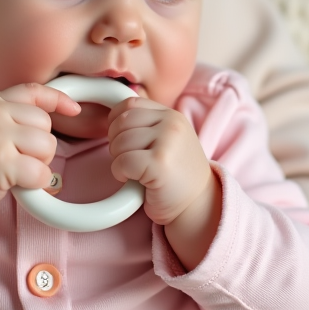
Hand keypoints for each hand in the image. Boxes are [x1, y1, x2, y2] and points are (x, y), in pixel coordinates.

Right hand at [0, 83, 79, 248]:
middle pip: (46, 125)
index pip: (33, 91)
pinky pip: (41, 172)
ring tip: (15, 171)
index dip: (58, 99)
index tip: (74, 109)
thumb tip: (52, 113)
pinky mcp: (0, 163)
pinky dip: (37, 184)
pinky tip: (18, 185)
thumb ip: (10, 115)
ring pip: (48, 147)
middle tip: (18, 160)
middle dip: (41, 146)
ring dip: (40, 164)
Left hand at [107, 98, 219, 268]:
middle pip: (121, 122)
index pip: (129, 104)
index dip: (116, 122)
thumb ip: (148, 125)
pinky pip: (122, 162)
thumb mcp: (168, 140)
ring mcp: (167, 142)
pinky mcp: (159, 164)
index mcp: (172, 115)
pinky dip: (120, 173)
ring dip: (118, 159)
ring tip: (134, 171)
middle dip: (116, 142)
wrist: (197, 205)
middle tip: (129, 160)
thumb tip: (111, 119)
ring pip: (119, 142)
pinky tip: (134, 180)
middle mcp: (171, 124)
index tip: (122, 140)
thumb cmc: (176, 176)